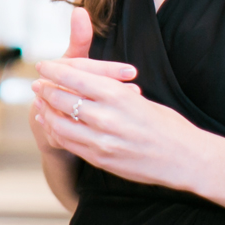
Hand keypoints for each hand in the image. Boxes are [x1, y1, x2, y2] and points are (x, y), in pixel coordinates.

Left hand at [31, 27, 208, 190]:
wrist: (186, 159)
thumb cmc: (167, 124)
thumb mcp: (139, 99)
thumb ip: (110, 91)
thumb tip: (81, 80)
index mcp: (118, 94)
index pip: (74, 77)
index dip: (54, 70)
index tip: (43, 65)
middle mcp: (106, 117)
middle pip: (61, 99)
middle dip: (45, 90)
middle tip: (37, 84)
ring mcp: (101, 141)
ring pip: (59, 123)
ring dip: (46, 111)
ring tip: (40, 104)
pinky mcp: (100, 159)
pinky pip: (68, 143)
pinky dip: (56, 131)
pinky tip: (52, 124)